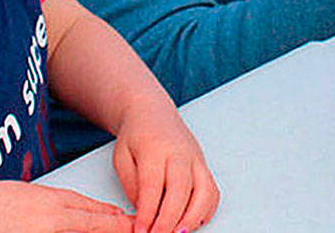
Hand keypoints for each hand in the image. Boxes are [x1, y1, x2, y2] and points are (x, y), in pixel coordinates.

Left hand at [112, 95, 218, 232]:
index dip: (147, 212)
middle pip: (181, 189)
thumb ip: (132, 185)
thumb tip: (144, 212)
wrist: (153, 113)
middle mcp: (180, 153)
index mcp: (155, 148)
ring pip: (204, 190)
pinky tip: (192, 223)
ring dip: (193, 217)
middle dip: (170, 219)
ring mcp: (196, 159)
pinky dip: (205, 211)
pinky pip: (213, 191)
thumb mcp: (122, 157)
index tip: (140, 231)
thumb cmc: (136, 135)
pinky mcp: (204, 166)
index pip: (153, 185)